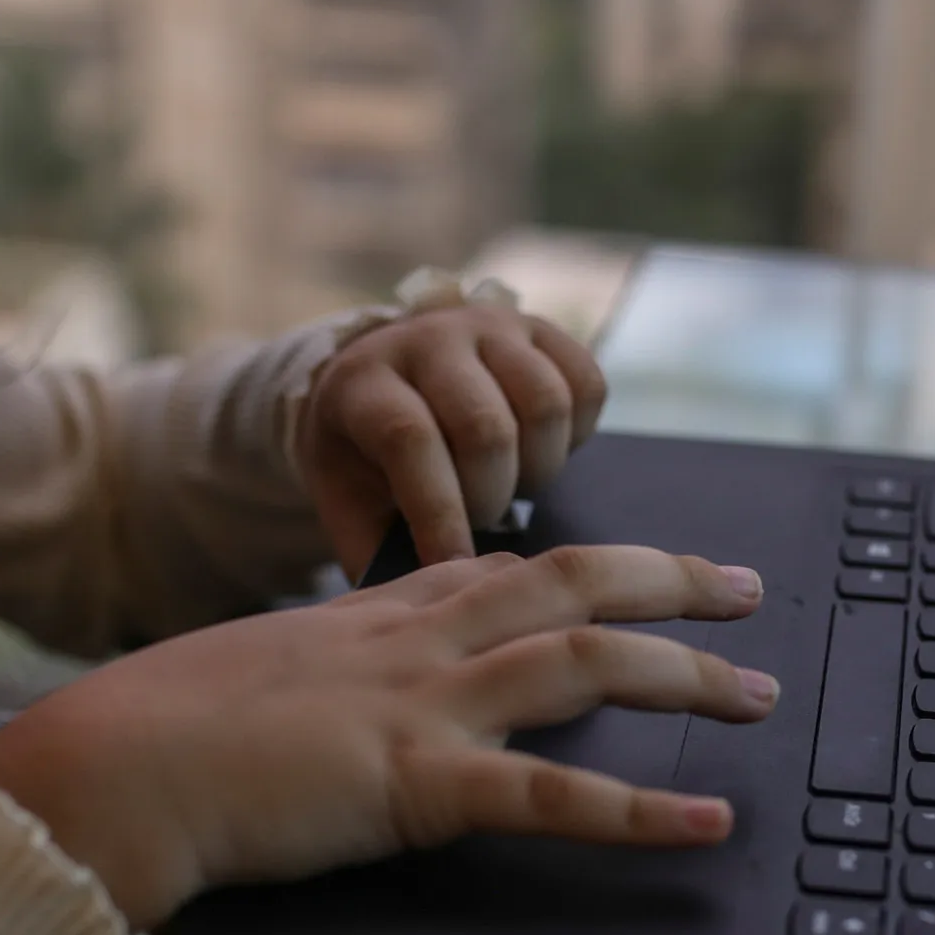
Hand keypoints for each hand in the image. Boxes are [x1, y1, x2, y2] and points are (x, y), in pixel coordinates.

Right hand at [0, 548, 772, 930]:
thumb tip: (357, 700)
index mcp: (381, 614)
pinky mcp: (414, 784)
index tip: (660, 569)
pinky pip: (552, 796)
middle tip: (752, 595)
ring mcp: (422, 705)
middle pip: (576, 583)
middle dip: (675, 583)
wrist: (113, 763)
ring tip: (760, 697)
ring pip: (585, 664)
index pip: (515, 566)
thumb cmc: (165, 731)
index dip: (601, 563)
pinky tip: (707, 824)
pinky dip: (641, 811)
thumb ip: (332, 675)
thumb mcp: (265, 676)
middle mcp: (417, 641)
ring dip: (688, 676)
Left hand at [294, 303, 608, 576]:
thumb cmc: (365, 464)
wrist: (382, 384)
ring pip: (546, 404)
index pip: (411, 440)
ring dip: (538, 469)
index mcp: (365, 382)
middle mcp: (427, 338)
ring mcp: (488, 326)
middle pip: (487, 427)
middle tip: (481, 523)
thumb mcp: (347, 505)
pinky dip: (576, 437)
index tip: (455, 567)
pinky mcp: (539, 328)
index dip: (440, 513)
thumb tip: (430, 608)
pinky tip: (540, 456)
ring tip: (511, 489)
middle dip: (493, 497)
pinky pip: (587, 386)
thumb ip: (376, 553)